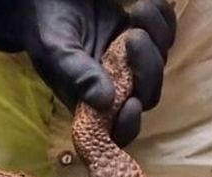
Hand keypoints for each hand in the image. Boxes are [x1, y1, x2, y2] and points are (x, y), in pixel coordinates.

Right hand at [10, 0, 175, 145]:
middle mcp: (115, 86)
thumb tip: (105, 102)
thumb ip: (78, 75)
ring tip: (138, 10)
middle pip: (149, 94)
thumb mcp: (56, 51)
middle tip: (133, 36)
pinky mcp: (142, 37)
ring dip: (157, 36)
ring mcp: (131, 63)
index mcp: (90, 101)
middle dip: (148, 67)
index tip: (132, 103)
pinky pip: (166, 36)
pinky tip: (148, 5)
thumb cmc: (45, 26)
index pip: (117, 129)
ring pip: (160, 62)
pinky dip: (163, 20)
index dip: (129, 124)